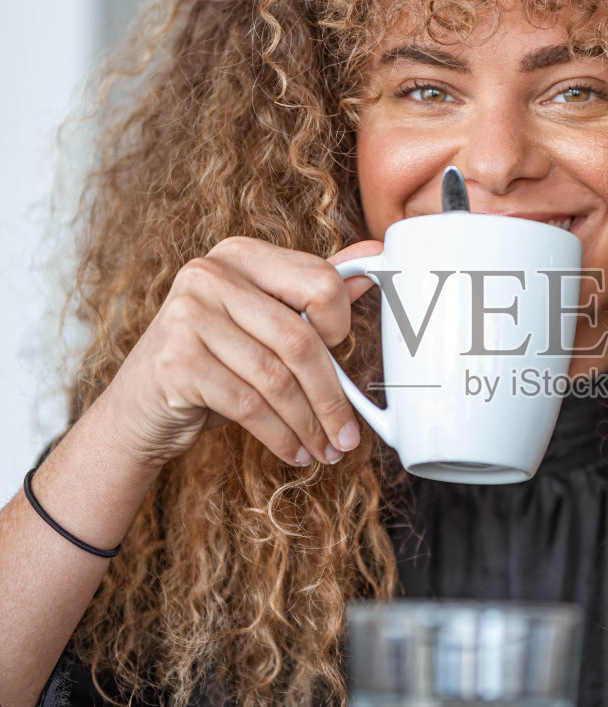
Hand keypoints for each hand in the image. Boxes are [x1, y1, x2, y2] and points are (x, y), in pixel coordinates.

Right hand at [98, 236, 383, 470]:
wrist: (139, 410)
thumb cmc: (211, 365)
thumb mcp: (262, 325)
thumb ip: (309, 295)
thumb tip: (369, 267)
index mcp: (240, 254)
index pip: (319, 280)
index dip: (342, 326)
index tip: (345, 362)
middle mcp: (209, 275)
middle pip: (300, 337)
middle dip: (331, 396)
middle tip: (348, 432)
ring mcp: (187, 316)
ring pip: (276, 377)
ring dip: (309, 424)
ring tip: (325, 449)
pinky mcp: (176, 362)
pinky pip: (249, 405)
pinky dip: (281, 435)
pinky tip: (294, 451)